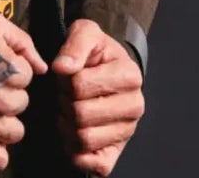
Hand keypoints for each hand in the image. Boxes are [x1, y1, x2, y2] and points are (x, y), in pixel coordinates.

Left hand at [52, 19, 143, 176]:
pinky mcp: (118, 150)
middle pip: (80, 114)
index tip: (70, 77)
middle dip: (64, 104)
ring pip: (83, 139)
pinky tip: (72, 138)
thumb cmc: (93, 54)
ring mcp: (128, 130)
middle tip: (67, 97)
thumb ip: (75, 43)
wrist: (104, 71)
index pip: (79, 85)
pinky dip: (78, 155)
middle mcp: (135, 105)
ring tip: (69, 113)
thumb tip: (63, 67)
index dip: (65, 81)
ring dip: (66, 127)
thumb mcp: (85, 34)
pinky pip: (97, 165)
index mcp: (130, 76)